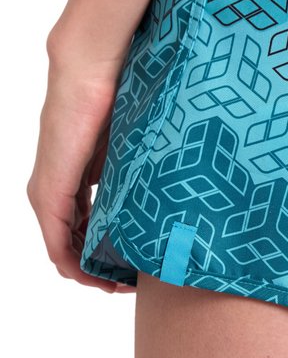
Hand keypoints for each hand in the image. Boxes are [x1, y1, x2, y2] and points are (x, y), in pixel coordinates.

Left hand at [27, 50, 135, 293]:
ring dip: (89, 272)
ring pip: (63, 249)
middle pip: (72, 246)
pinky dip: (75, 263)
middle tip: (130, 285)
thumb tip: (169, 192)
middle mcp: (53, 191)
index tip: (134, 268)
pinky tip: (98, 275)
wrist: (93, 71)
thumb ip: (135, 173)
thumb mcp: (131, 148)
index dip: (106, 254)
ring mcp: (48, 193)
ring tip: (119, 285)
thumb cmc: (118, 98)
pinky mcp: (48, 192)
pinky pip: (57, 242)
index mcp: (73, 180)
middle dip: (100, 270)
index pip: (84, 228)